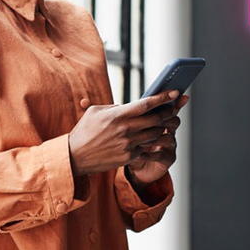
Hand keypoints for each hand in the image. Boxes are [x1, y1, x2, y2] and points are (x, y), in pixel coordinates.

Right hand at [67, 91, 182, 176]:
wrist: (74, 157)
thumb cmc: (84, 131)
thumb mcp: (96, 112)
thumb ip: (116, 107)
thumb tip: (130, 106)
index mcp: (118, 115)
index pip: (146, 104)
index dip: (163, 97)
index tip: (175, 92)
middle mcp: (126, 129)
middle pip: (156, 119)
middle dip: (169, 112)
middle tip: (174, 108)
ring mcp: (128, 144)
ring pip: (155, 134)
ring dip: (162, 128)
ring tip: (164, 123)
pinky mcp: (129, 157)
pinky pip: (146, 147)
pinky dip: (148, 141)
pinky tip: (148, 137)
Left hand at [127, 94, 188, 184]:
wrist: (135, 169)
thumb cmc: (131, 146)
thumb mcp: (129, 129)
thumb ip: (130, 117)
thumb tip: (118, 106)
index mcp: (160, 122)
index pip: (168, 108)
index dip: (170, 101)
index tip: (173, 93)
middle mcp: (169, 132)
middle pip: (173, 120)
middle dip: (163, 119)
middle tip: (150, 119)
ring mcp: (170, 146)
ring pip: (168, 137)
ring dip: (154, 138)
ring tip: (139, 140)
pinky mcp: (168, 159)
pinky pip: (161, 155)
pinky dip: (149, 154)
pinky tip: (138, 154)